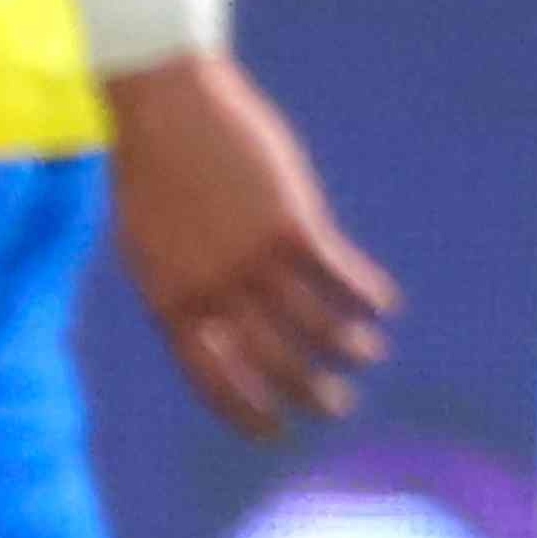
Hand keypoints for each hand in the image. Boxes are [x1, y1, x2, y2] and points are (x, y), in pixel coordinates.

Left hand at [103, 49, 397, 437]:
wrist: (164, 105)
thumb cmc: (153, 173)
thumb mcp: (151, 245)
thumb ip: (183, 293)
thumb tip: (219, 336)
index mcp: (170, 301)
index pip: (211, 380)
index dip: (246, 412)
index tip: (276, 432)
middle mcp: (214, 290)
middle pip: (275, 363)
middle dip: (312, 394)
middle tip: (338, 406)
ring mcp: (253, 258)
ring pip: (318, 326)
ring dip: (351, 347)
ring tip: (368, 352)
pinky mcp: (291, 222)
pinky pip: (340, 276)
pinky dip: (367, 295)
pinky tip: (385, 304)